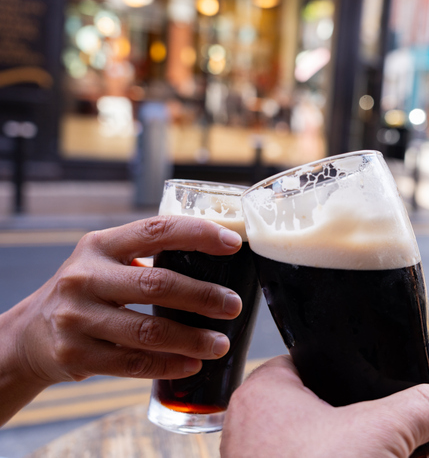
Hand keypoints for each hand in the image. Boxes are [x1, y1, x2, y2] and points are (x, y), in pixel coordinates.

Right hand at [0, 215, 243, 422]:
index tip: (233, 244)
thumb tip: (219, 260)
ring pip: (148, 330)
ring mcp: (77, 317)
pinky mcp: (76, 353)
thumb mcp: (105, 261)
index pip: (156, 230)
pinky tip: (192, 366)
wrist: (29, 334)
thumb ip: (148, 255)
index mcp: (100, 245)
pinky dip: (168, 365)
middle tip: (233, 305)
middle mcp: (85, 277)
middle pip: (157, 284)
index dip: (198, 234)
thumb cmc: (88, 291)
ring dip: (192, 339)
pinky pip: (132, 363)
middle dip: (203, 296)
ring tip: (220, 344)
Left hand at [220, 356, 428, 457]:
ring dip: (356, 449)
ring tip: (392, 452)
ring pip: (319, 444)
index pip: (311, 360)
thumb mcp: (380, 434)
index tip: (381, 378)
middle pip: (321, 405)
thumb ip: (418, 410)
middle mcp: (255, 427)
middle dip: (362, 418)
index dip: (350, 366)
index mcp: (265, 393)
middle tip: (394, 427)